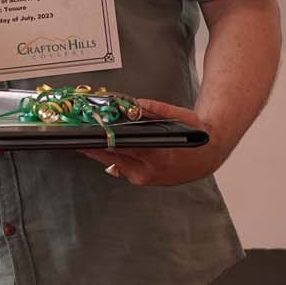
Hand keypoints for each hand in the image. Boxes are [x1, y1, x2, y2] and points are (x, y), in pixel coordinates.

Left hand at [80, 96, 227, 187]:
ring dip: (100, 152)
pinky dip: (113, 157)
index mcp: (158, 155)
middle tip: (78, 136)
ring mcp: (145, 178)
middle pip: (112, 157)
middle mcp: (149, 170)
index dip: (101, 141)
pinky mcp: (142, 181)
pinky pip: (121, 168)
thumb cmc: (196, 137)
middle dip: (93, 146)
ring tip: (87, 139)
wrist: (207, 158)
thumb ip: (154, 109)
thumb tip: (132, 103)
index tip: (87, 135)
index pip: (122, 147)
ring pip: (113, 164)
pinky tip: (104, 148)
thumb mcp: (179, 117)